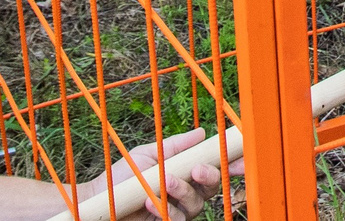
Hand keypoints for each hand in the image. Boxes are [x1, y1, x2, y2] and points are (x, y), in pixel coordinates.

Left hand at [73, 129, 228, 219]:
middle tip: (197, 169)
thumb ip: (176, 146)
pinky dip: (165, 209)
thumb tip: (202, 132)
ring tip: (164, 182)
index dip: (232, 164)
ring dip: (182, 191)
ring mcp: (178, 210)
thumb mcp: (150, 153)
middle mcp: (187, 191)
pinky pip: (177, 219)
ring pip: (196, 204)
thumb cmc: (124, 175)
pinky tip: (150, 201)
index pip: (215, 167)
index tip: (243, 158)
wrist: (101, 198)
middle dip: (209, 177)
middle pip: (212, 187)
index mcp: (187, 171)